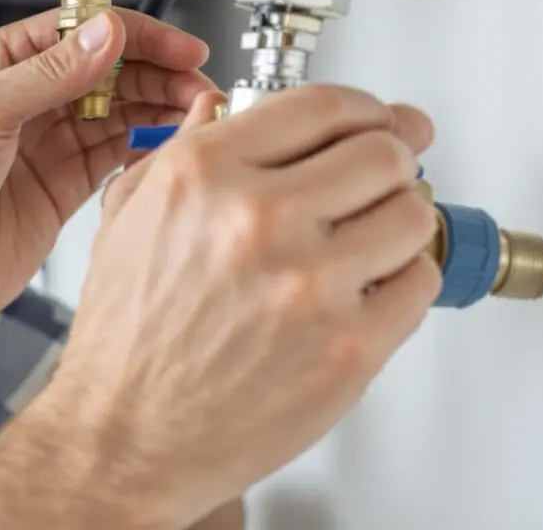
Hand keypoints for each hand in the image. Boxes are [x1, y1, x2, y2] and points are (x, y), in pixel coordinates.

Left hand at [0, 7, 219, 336]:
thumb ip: (51, 72)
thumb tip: (106, 34)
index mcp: (1, 64)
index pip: (83, 31)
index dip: (137, 36)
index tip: (182, 48)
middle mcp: (28, 100)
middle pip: (111, 71)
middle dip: (159, 74)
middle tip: (200, 87)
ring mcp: (47, 145)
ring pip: (120, 114)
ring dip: (160, 110)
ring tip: (199, 115)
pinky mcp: (63, 191)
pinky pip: (116, 159)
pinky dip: (147, 151)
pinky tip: (169, 148)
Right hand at [40, 85, 440, 525]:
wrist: (124, 437)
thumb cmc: (127, 338)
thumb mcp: (130, 216)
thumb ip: (182, 149)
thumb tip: (221, 107)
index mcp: (204, 173)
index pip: (324, 105)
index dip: (367, 108)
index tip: (383, 120)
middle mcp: (259, 218)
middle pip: (383, 153)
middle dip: (392, 163)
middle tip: (386, 182)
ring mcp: (310, 283)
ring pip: (412, 215)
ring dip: (402, 222)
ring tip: (374, 241)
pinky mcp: (349, 346)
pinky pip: (419, 283)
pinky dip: (404, 283)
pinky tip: (369, 291)